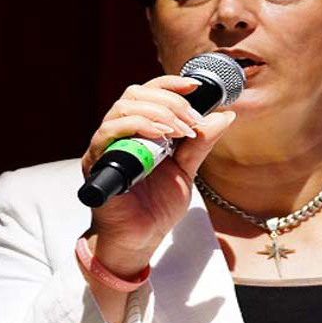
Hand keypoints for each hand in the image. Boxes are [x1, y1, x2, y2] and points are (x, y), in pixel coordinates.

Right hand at [80, 75, 235, 277]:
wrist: (140, 239)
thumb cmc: (156, 206)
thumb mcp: (186, 171)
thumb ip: (201, 144)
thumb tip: (225, 116)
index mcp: (139, 130)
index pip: (149, 92)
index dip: (170, 84)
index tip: (196, 86)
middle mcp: (120, 133)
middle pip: (135, 94)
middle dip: (170, 101)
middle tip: (192, 121)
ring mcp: (106, 145)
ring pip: (123, 108)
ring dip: (157, 113)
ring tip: (179, 131)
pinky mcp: (96, 161)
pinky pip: (109, 133)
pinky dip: (136, 127)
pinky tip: (159, 137)